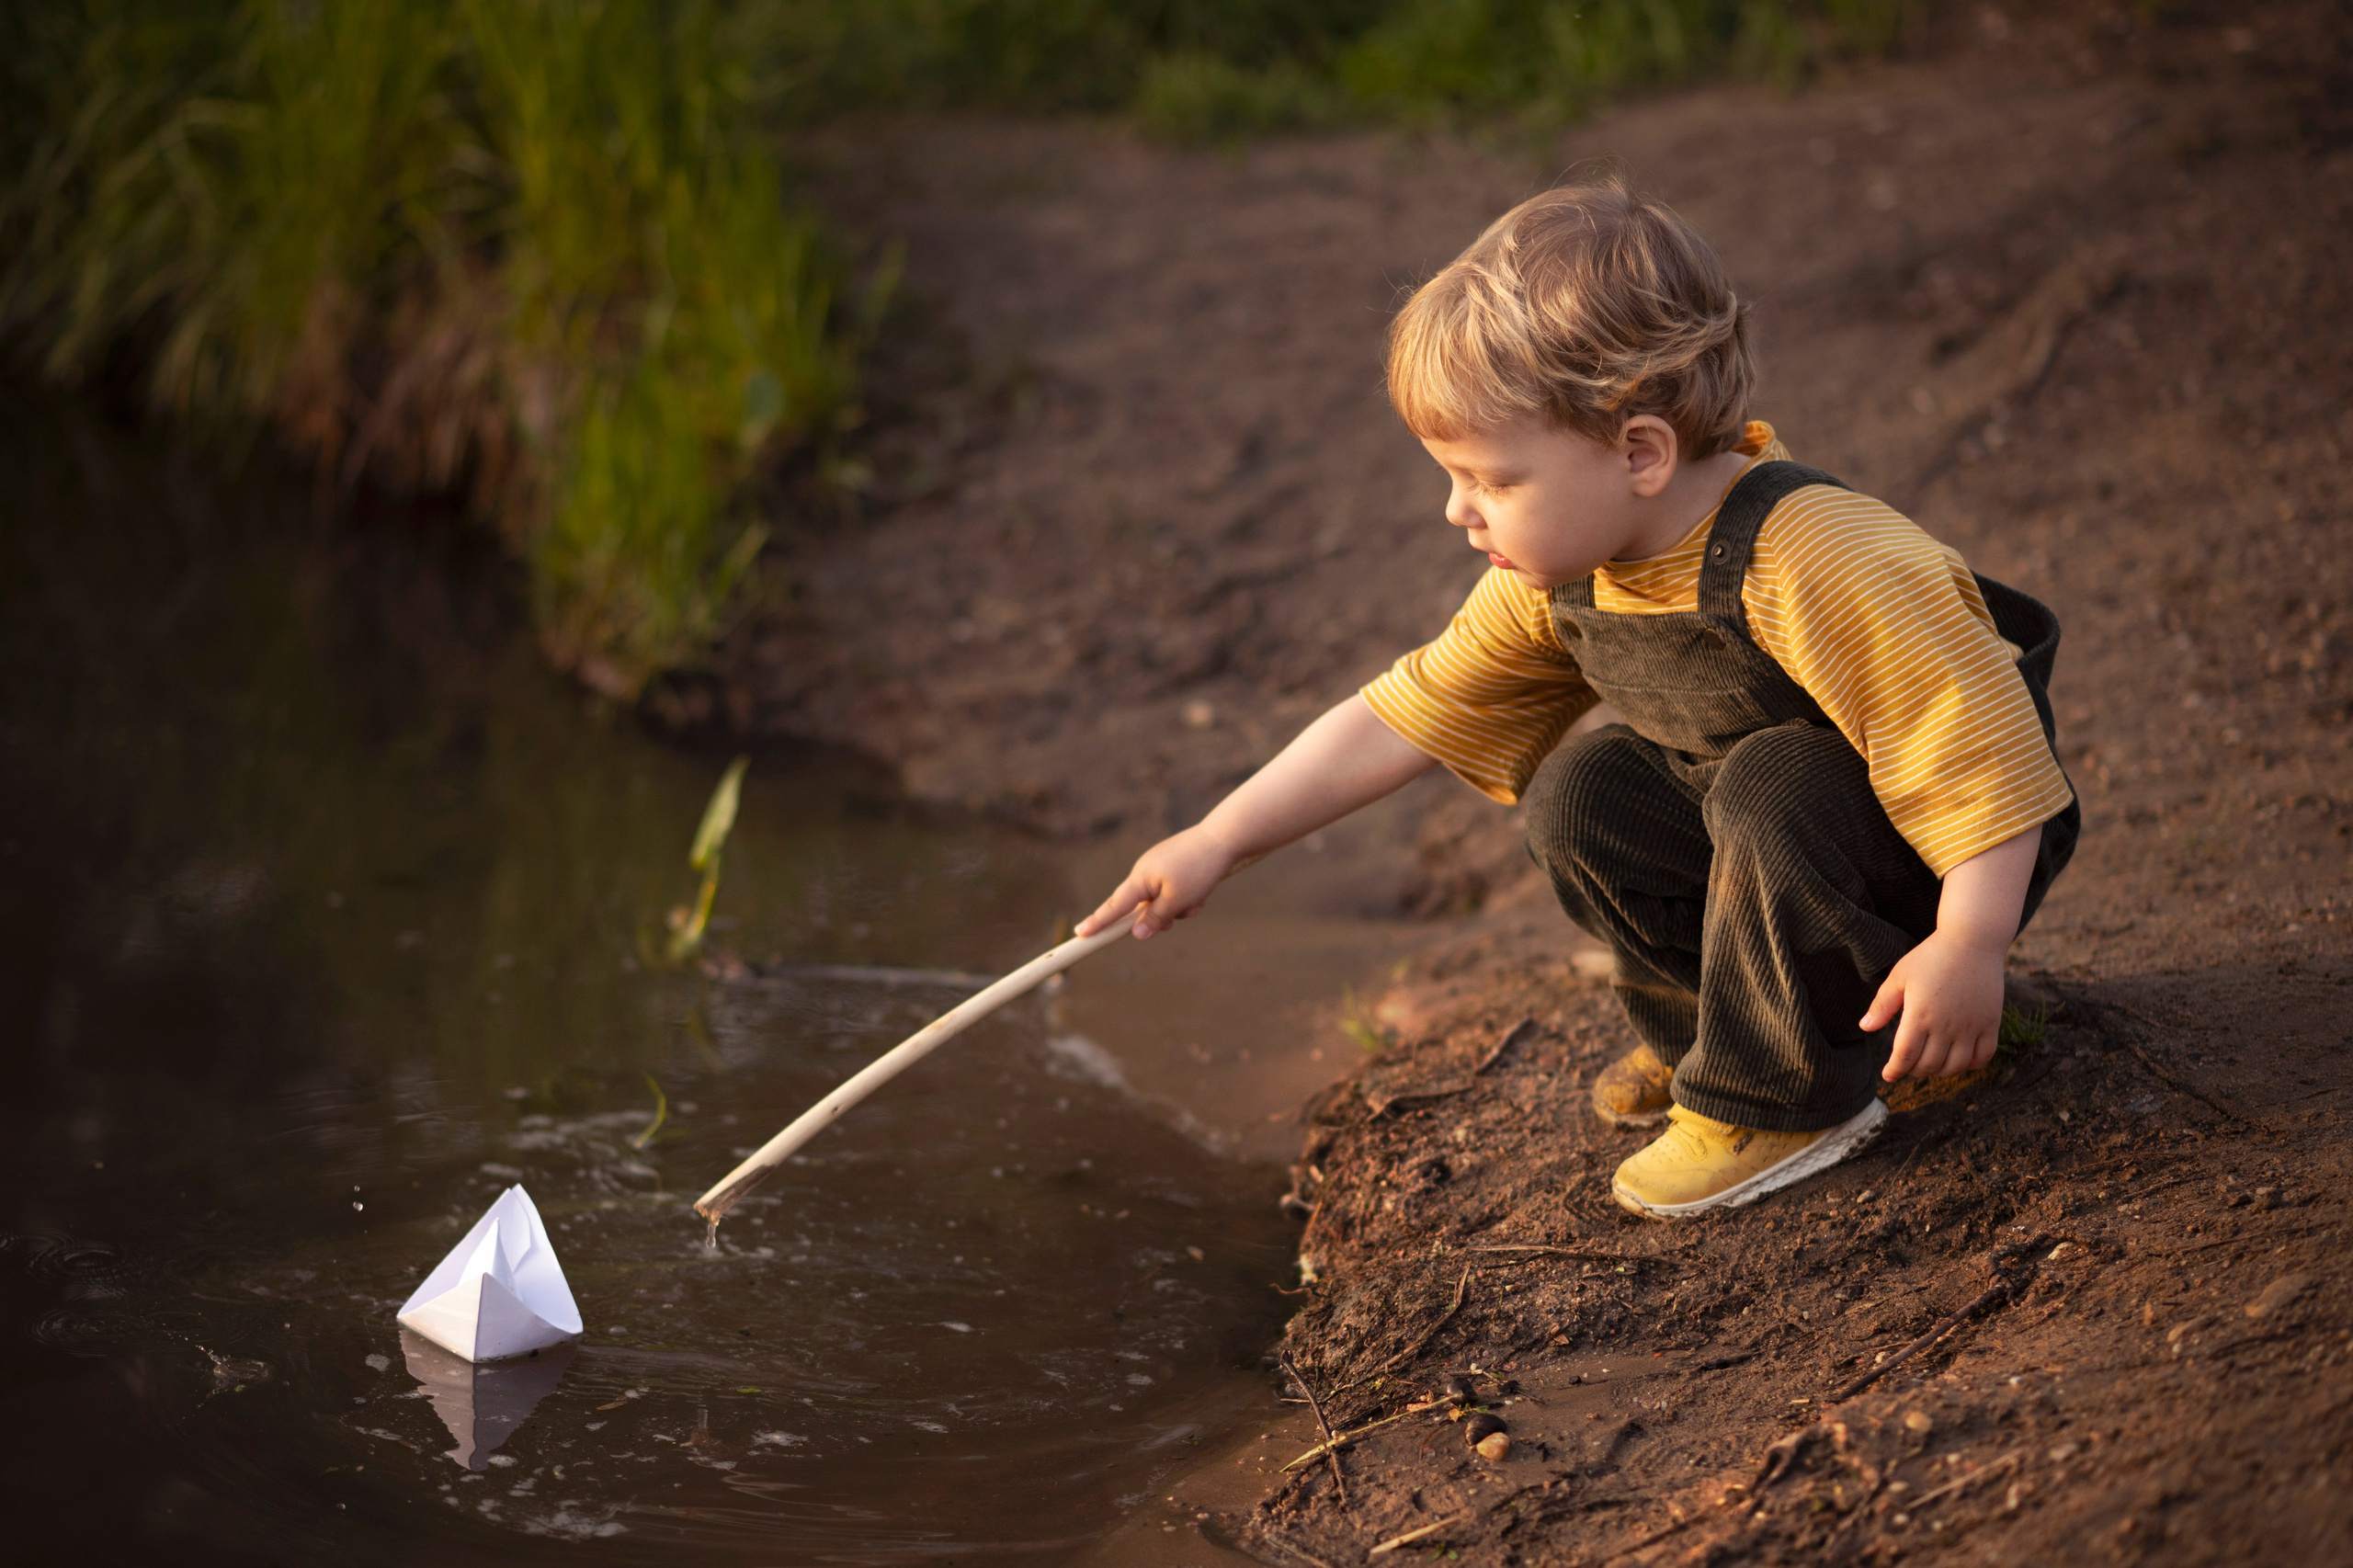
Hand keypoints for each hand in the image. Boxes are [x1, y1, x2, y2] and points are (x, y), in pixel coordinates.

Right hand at [1075, 825, 1243, 939]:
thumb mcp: (1177, 900)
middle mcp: (1144, 872)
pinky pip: (1173, 892)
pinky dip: (1186, 898)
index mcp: (1140, 879)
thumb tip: (1135, 934)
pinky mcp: (1172, 866)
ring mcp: (1158, 867)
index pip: (1113, 907)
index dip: (1097, 922)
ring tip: (1199, 898)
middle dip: (1163, 917)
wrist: (1223, 838)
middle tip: (1181, 912)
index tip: (1080, 934)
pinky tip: (1203, 891)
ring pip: (1162, 903)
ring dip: (1180, 908)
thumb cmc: (1198, 869)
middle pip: (1142, 909)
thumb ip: (1155, 919)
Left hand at [1862, 930, 2007, 1081]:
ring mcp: (1971, 1026)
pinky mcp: (1991, 1023)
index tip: (1888, 1075)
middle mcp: (1946, 1025)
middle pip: (1929, 1065)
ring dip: (1940, 1072)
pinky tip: (1960, 1060)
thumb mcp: (1900, 976)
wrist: (1972, 940)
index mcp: (1920, 1014)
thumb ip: (1882, 1004)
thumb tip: (1864, 1027)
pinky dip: (1971, 1066)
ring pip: (1956, 1066)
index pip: (1905, 1056)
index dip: (1895, 1070)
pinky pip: (1984, 1057)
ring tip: (1930, 1064)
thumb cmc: (1931, 956)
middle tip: (1907, 1066)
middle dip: (1914, 1071)